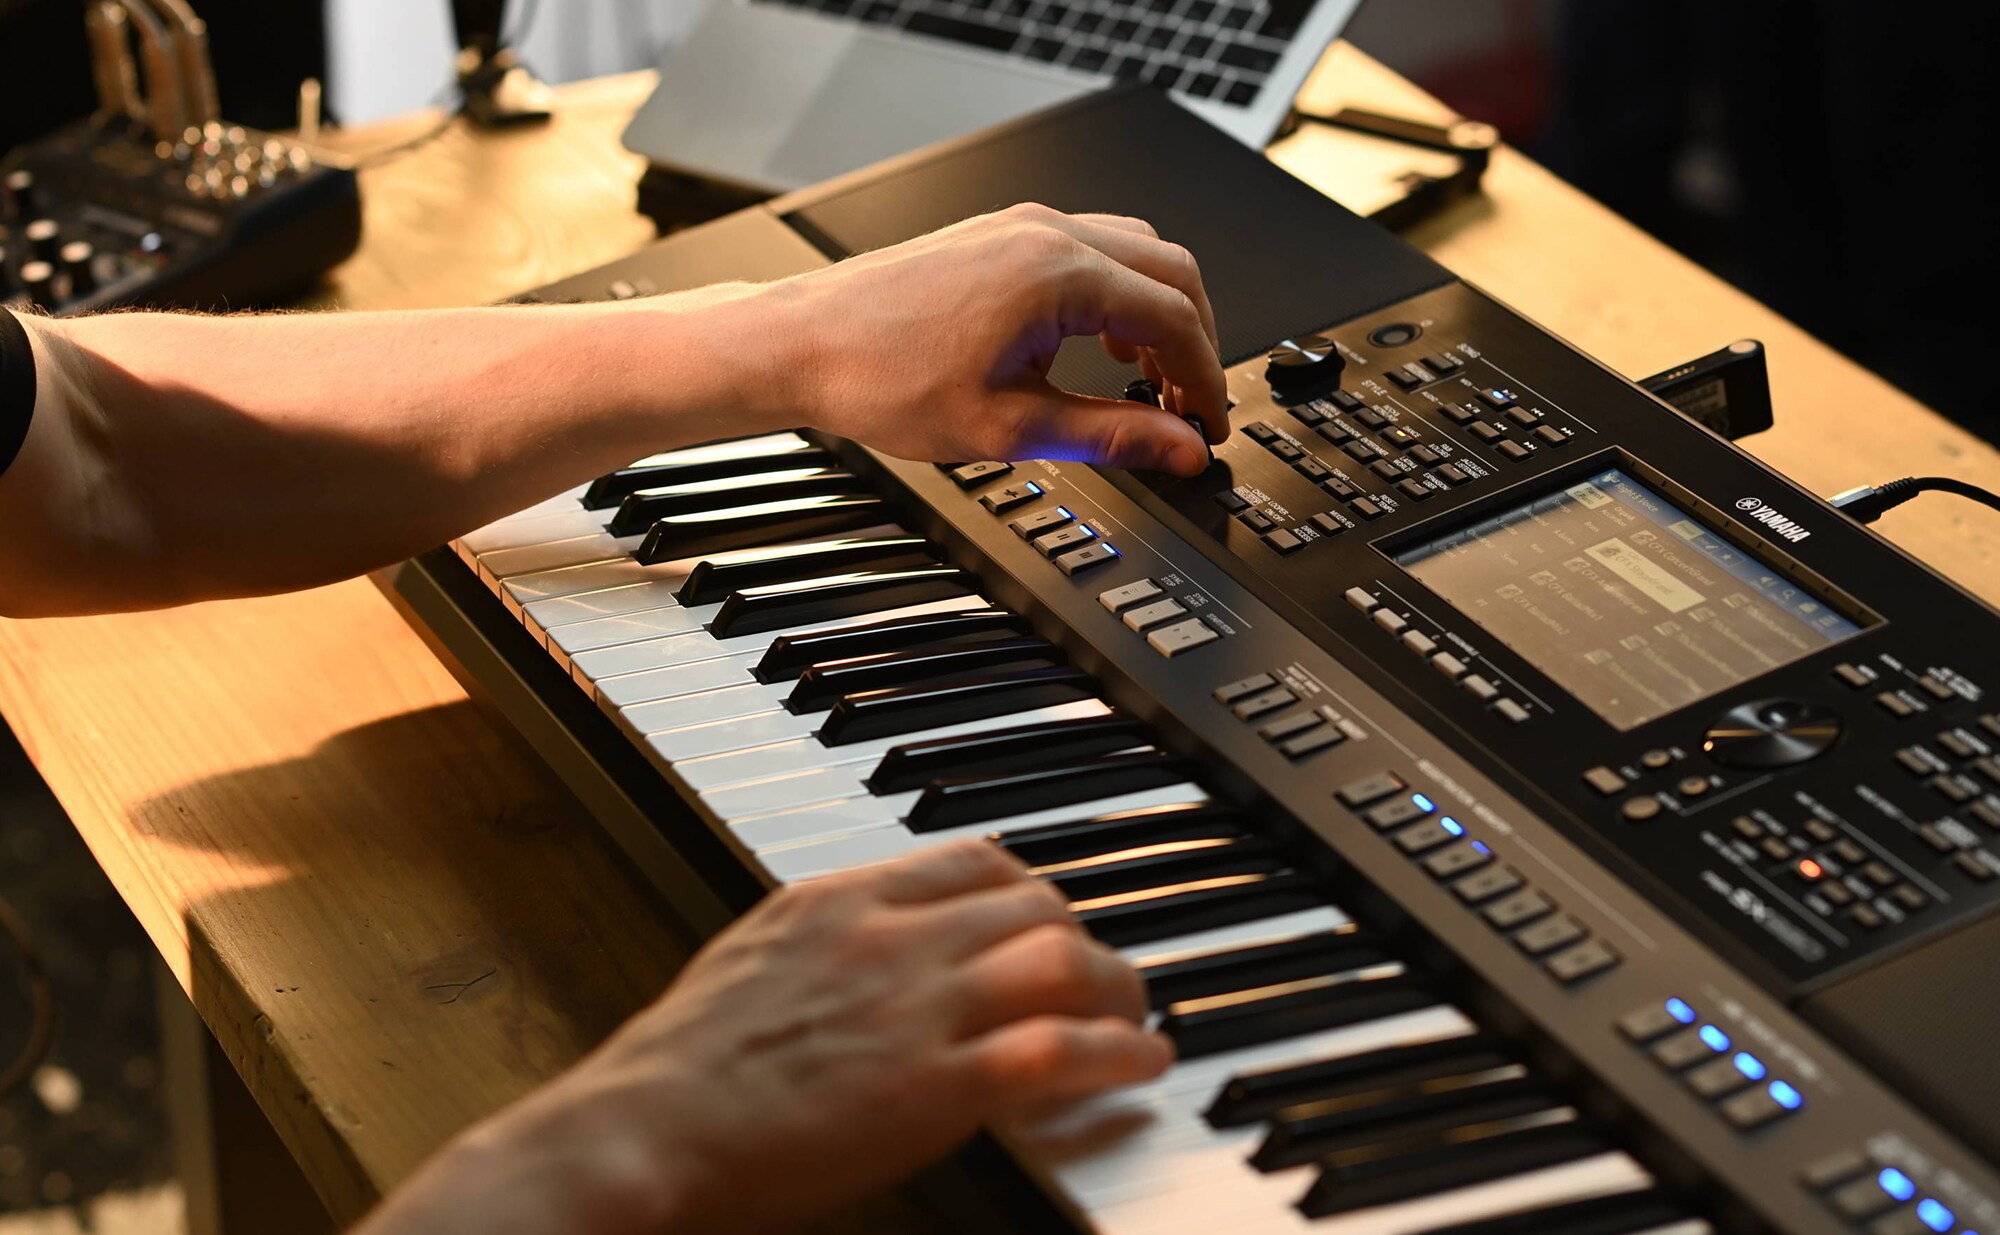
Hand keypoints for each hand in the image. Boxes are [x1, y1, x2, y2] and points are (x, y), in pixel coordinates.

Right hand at [360, 840, 1170, 1234]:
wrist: (643, 1132)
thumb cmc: (675, 1072)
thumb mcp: (747, 966)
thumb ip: (818, 944)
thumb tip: (855, 951)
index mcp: (837, 900)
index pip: (971, 857)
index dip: (1030, 887)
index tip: (1048, 914)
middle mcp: (888, 936)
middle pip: (1032, 903)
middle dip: (1083, 936)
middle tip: (1103, 973)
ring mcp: (916, 1006)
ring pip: (1061, 960)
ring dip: (1117, 988)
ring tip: (1136, 1016)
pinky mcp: (936, 1084)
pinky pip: (1059, 1048)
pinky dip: (1118, 1051)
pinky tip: (1141, 1062)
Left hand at [753, 203, 1228, 476]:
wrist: (802, 345)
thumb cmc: (880, 378)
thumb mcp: (1010, 428)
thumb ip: (1110, 436)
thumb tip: (1180, 449)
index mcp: (1058, 273)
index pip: (1176, 317)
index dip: (1207, 379)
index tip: (1207, 425)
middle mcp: (1046, 232)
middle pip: (1172, 271)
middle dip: (1196, 342)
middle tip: (1189, 408)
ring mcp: (1022, 225)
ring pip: (1136, 252)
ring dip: (1159, 314)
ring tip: (1149, 384)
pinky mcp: (1001, 233)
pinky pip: (1092, 249)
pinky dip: (1118, 296)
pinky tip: (1101, 347)